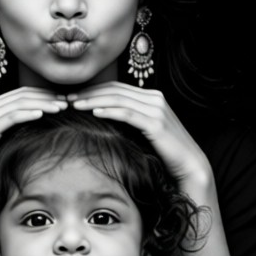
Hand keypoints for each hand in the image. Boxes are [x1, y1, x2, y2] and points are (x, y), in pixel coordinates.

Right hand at [0, 88, 67, 193]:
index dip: (43, 94)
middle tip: (67, 101)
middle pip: (23, 95)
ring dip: (43, 104)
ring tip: (61, 107)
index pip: (21, 93)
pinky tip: (42, 115)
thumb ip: (11, 128)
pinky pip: (11, 117)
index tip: (62, 99)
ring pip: (19, 103)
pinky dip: (28, 113)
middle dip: (47, 97)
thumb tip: (37, 125)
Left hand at [69, 83, 211, 186]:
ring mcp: (157, 109)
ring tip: (75, 105)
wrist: (189, 166)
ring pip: (118, 99)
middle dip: (89, 93)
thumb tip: (100, 118)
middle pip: (114, 90)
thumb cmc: (164, 152)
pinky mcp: (156, 123)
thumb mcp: (144, 131)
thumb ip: (129, 120)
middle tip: (67, 99)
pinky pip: (128, 114)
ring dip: (94, 100)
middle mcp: (154, 98)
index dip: (93, 90)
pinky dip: (110, 111)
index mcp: (151, 97)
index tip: (73, 97)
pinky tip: (95, 113)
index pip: (116, 88)